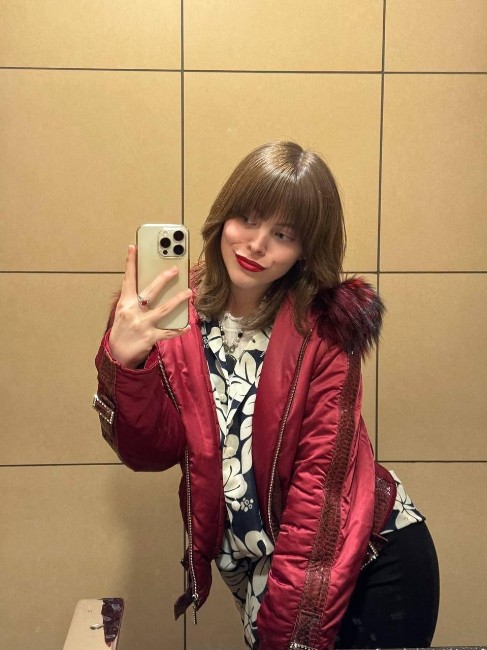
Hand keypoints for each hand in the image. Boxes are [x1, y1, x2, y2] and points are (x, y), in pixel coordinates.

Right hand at [108, 245, 191, 367]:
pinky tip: (187, 326)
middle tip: (175, 269)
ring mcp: (143, 324)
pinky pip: (168, 332)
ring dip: (178, 300)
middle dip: (163, 279)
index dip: (130, 263)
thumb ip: (135, 299)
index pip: (128, 280)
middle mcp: (133, 312)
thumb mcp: (123, 312)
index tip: (133, 247)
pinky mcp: (150, 337)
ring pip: (164, 309)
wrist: (117, 355)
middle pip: (150, 292)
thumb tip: (150, 285)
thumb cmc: (122, 330)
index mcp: (125, 303)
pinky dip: (179, 329)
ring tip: (189, 292)